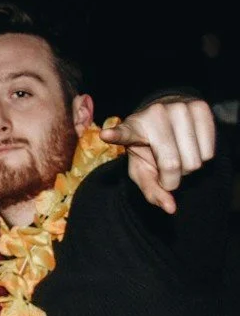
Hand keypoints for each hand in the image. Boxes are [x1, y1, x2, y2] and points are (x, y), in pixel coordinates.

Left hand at [101, 98, 216, 213]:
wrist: (169, 119)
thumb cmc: (150, 149)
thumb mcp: (142, 169)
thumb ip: (152, 190)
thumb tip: (171, 208)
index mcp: (133, 128)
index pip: (125, 133)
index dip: (116, 135)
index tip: (106, 135)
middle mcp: (155, 114)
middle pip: (173, 165)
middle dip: (172, 177)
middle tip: (166, 167)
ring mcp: (179, 107)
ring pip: (195, 160)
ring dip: (188, 167)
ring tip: (178, 154)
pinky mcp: (201, 107)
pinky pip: (209, 151)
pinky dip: (202, 157)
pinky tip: (191, 146)